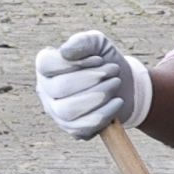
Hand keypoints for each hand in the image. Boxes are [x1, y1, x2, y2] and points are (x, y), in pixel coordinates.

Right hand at [32, 29, 150, 138]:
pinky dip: (105, 113)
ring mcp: (57, 113)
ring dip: (98, 95)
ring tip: (116, 84)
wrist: (127, 86)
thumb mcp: (97, 44)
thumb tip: (64, 52)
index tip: (99, 59)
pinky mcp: (73, 130)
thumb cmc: (106, 62)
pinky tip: (117, 102)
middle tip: (114, 71)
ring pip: (67, 110)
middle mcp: (45, 91)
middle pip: (58, 88)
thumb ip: (82, 42)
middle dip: (92, 79)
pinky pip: (83, 127)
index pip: (46, 65)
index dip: (76, 62)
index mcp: (46, 68)